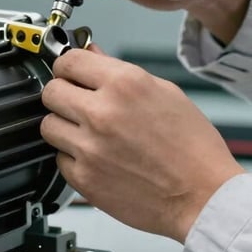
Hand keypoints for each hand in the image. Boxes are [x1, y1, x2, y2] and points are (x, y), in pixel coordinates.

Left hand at [40, 46, 244, 241]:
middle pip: (50, 91)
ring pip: (48, 125)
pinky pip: (60, 159)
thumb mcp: (165, 92)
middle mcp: (101, 112)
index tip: (71, 72)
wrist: (203, 197)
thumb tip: (92, 55)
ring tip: (89, 132)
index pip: (68, 60)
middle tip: (78, 101)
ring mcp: (89, 148)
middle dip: (62, 93)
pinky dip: (73, 157)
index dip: (68, 65)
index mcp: (124, 84)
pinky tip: (98, 157)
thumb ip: (121, 71)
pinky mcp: (84, 179)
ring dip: (64, 126)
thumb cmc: (193, 147)